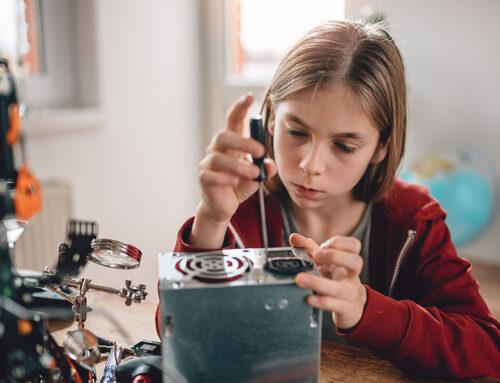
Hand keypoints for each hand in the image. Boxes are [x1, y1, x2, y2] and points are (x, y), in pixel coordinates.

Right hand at [190, 94, 276, 247]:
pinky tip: (235, 182)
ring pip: (218, 158)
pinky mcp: (204, 178)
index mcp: (231, 143)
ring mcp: (208, 163)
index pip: (233, 120)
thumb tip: (270, 165)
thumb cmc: (239, 184)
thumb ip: (265, 168)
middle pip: (223, 136)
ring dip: (239, 165)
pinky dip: (225, 178)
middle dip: (243, 142)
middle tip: (260, 152)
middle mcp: (217, 149)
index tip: (249, 97)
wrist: (224, 206)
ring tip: (254, 174)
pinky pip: (211, 174)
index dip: (239, 107)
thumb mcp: (257, 176)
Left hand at [291, 233, 366, 329]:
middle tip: (317, 256)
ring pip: (340, 288)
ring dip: (318, 283)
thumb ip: (309, 249)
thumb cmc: (336, 279)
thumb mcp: (324, 263)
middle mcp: (351, 276)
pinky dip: (320, 301)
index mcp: (347, 261)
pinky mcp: (344, 308)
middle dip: (335, 256)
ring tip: (300, 279)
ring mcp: (349, 293)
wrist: (350, 307)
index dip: (339, 242)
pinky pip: (334, 305)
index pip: (354, 245)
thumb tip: (294, 237)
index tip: (323, 246)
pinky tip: (308, 297)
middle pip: (356, 262)